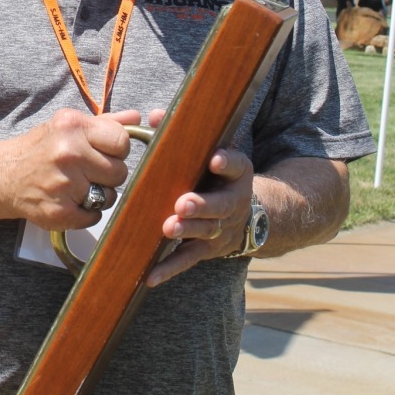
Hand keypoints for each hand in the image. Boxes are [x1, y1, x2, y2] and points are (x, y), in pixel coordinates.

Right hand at [2, 108, 131, 230]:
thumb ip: (105, 122)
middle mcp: (68, 153)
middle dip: (109, 174)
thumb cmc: (41, 148)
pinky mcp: (59, 211)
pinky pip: (94, 217)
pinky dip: (86, 213)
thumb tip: (136, 117)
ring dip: (98, 195)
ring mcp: (63, 184)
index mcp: (72, 127)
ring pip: (109, 197)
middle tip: (89, 171)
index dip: (118, 150)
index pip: (122, 141)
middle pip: (119, 172)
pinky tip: (70, 201)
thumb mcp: (68, 126)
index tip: (105, 153)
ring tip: (77, 186)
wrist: (4, 175)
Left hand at [142, 110, 254, 285]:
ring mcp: (221, 229)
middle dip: (202, 205)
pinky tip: (150, 277)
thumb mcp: (210, 153)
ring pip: (205, 233)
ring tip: (168, 228)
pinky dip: (169, 269)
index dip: (228, 162)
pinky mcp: (206, 250)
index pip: (237, 165)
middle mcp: (233, 203)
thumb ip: (183, 136)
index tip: (215, 158)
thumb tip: (155, 117)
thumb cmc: (213, 176)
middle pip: (221, 206)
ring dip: (187, 231)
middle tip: (183, 204)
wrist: (244, 215)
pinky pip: (187, 260)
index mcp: (237, 175)